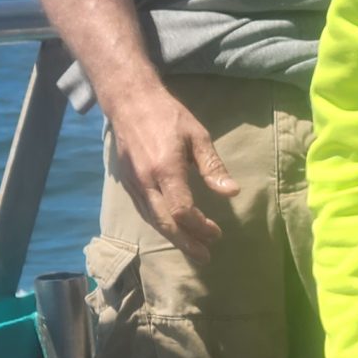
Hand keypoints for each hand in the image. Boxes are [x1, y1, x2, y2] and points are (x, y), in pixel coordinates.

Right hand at [110, 84, 239, 263]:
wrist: (129, 101)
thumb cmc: (168, 116)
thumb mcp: (197, 136)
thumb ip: (213, 167)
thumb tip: (231, 193)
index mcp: (165, 169)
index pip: (181, 210)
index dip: (200, 226)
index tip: (216, 232)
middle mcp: (145, 181)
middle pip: (165, 223)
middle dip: (186, 243)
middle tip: (205, 256)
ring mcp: (132, 183)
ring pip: (152, 220)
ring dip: (173, 238)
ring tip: (193, 248)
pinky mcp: (126, 183)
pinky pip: (144, 211)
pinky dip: (160, 224)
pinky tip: (173, 229)